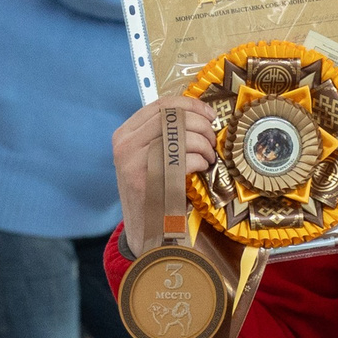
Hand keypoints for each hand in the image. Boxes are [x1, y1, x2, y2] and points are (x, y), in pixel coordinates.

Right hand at [112, 95, 219, 255]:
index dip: (191, 106)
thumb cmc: (155, 192)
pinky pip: (184, 159)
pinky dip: (200, 161)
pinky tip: (202, 169)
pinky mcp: (146, 180)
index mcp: (125, 134)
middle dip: (201, 126)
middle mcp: (125, 144)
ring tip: (209, 158)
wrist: (145, 232)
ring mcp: (132, 162)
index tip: (211, 115)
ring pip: (181, 136)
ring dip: (204, 146)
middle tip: (212, 141)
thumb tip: (200, 115)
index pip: (161, 105)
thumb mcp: (150, 158)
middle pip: (173, 117)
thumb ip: (164, 135)